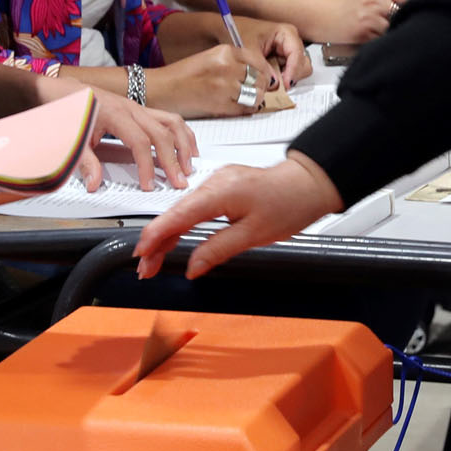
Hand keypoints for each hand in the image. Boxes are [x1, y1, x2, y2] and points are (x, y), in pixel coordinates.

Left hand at [74, 86, 195, 193]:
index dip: (147, 165)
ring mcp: (139, 108)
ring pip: (172, 122)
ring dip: (184, 144)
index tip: (148, 184)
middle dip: (173, 160)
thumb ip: (85, 162)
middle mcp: (132, 109)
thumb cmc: (71, 111)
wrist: (68, 91)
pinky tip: (187, 149)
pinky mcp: (142, 111)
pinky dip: (182, 134)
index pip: (140, 142)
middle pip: (162, 133)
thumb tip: (94, 184)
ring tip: (189, 166)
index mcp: (115, 114)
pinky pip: (169, 119)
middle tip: (178, 181)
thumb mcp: (74, 139)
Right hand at [135, 150, 342, 278]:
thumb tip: (193, 267)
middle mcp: (215, 183)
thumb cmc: (290, 204)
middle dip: (157, 242)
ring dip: (168, 234)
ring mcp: (219, 182)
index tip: (141, 255)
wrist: (309, 184)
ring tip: (156, 259)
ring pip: (183, 211)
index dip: (154, 237)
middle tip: (146, 268)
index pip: (176, 217)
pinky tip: (176, 238)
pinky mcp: (224, 186)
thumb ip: (217, 250)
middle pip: (175, 214)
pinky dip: (182, 224)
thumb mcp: (253, 235)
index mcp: (219, 193)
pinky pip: (195, 206)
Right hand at [147, 44, 281, 117]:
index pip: (259, 61)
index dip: (264, 72)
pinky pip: (245, 109)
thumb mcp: (210, 59)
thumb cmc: (182, 76)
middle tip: (256, 92)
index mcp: (224, 51)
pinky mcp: (221, 104)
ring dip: (254, 101)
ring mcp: (224, 86)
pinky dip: (245, 111)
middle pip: (260, 78)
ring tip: (245, 101)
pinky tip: (237, 108)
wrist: (160, 90)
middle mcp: (227, 66)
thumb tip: (258, 74)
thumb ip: (233, 63)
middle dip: (261, 87)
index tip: (265, 79)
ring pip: (255, 95)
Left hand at [235, 16, 311, 87]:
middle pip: (302, 64)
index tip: (285, 85)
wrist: (225, 32)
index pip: (297, 55)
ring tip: (269, 80)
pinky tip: (268, 79)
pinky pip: (287, 75)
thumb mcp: (248, 50)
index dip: (293, 71)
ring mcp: (286, 53)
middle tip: (277, 85)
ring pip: (297, 72)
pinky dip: (280, 80)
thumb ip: (262, 68)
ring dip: (285, 79)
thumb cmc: (237, 33)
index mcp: (286, 33)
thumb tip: (274, 84)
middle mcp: (290, 43)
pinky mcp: (280, 62)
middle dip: (291, 76)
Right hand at [321, 0, 416, 42]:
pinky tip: (385, 40)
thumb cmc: (355, 6)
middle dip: (409, 21)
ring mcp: (369, 18)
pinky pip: (384, 40)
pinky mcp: (364, 34)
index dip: (419, 5)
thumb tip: (421, 2)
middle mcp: (374, 1)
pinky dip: (387, 41)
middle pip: (404, 13)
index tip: (425, 11)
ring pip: (395, 28)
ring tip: (397, 33)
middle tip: (414, 25)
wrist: (330, 17)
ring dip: (398, 33)